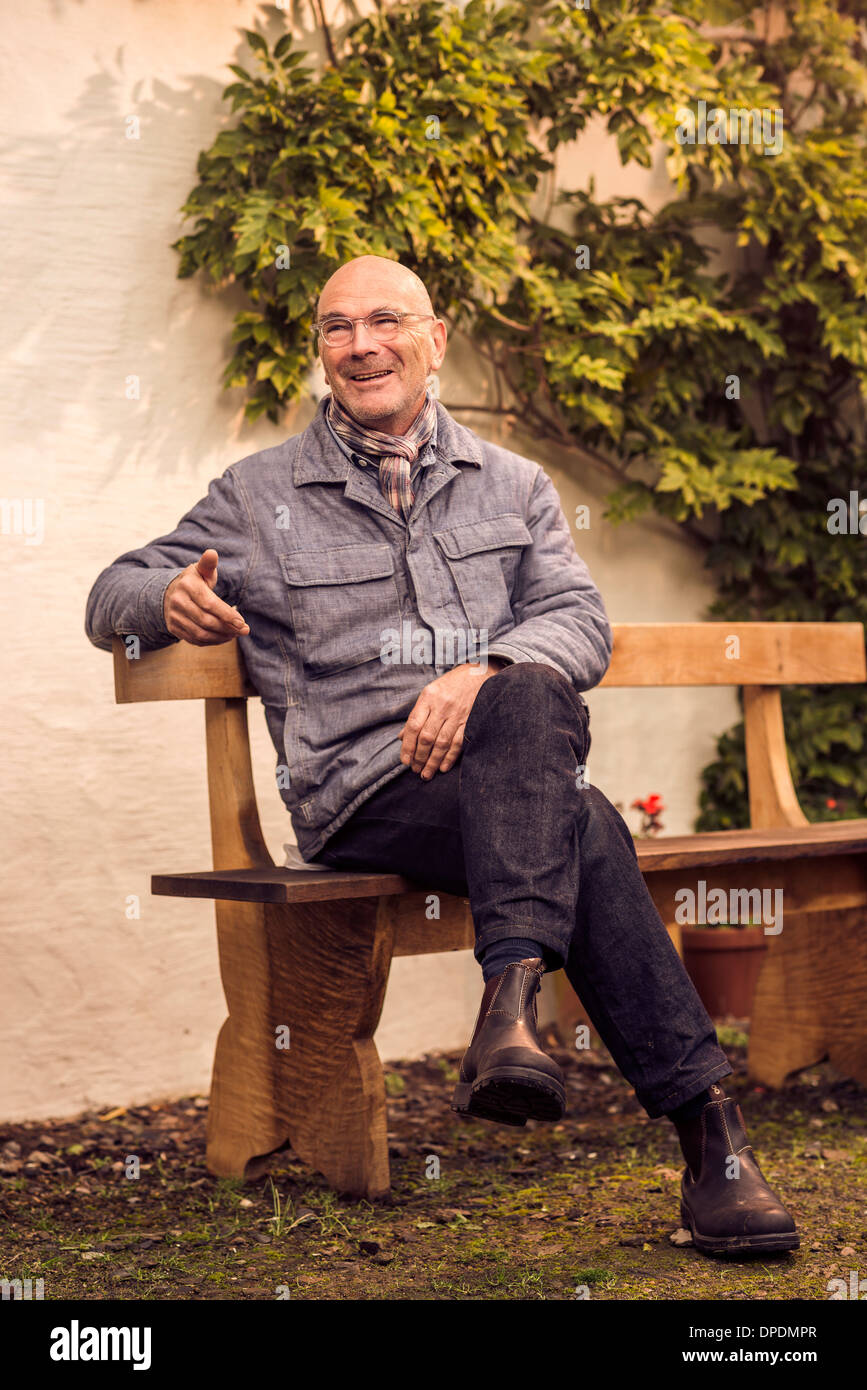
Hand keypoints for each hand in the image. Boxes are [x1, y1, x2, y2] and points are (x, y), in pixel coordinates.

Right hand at [163, 548, 249, 645]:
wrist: (169, 593)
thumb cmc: (194, 581)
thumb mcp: (201, 570)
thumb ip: (208, 564)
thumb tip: (212, 553)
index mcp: (187, 585)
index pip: (209, 604)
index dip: (227, 615)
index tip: (242, 623)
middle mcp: (178, 601)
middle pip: (206, 621)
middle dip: (228, 628)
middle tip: (243, 630)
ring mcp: (174, 616)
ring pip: (201, 633)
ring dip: (221, 637)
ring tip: (234, 634)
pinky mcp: (174, 628)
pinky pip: (195, 640)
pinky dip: (212, 641)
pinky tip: (223, 637)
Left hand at [399, 658, 506, 778]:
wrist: (479, 673)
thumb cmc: (450, 685)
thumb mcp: (429, 693)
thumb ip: (416, 715)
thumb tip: (401, 737)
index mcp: (428, 697)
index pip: (413, 726)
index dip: (407, 746)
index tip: (405, 760)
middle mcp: (442, 705)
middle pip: (427, 737)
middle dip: (420, 757)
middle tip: (416, 770)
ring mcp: (457, 713)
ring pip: (442, 743)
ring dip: (433, 761)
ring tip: (426, 773)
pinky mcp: (470, 720)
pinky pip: (459, 742)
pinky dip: (450, 757)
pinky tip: (443, 767)